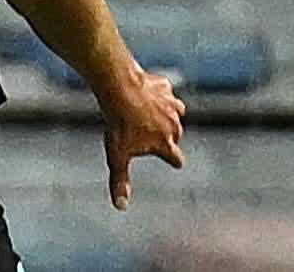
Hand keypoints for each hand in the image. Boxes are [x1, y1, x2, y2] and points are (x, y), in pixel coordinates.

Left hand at [99, 64, 186, 210]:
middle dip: (167, 136)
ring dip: (166, 114)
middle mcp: (174, 125)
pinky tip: (146, 90)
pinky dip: (159, 91)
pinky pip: (165, 90)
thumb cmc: (118, 124)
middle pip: (175, 134)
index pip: (176, 159)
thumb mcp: (117, 155)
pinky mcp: (164, 86)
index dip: (173, 160)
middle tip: (150, 133)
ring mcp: (171, 104)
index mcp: (166, 144)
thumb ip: (120, 181)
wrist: (119, 88)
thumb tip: (120, 206)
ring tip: (149, 113)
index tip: (173, 162)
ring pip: (175, 112)